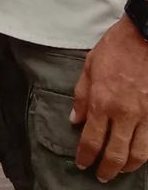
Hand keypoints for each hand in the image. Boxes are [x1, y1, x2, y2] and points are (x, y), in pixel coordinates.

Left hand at [72, 15, 147, 180]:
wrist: (143, 38)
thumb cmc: (114, 50)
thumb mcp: (89, 68)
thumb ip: (81, 96)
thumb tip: (75, 120)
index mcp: (101, 102)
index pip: (92, 139)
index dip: (86, 156)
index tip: (81, 163)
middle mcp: (123, 114)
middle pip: (115, 153)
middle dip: (106, 168)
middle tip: (100, 175)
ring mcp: (144, 116)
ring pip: (138, 154)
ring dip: (127, 167)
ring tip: (118, 171)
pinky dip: (144, 155)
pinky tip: (137, 158)